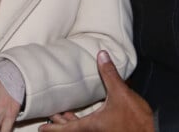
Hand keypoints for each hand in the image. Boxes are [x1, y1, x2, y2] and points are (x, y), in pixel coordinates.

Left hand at [38, 50, 153, 131]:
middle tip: (49, 118)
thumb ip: (109, 74)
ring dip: (71, 124)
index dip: (52, 129)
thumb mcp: (121, 93)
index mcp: (91, 127)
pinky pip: (90, 130)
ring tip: (62, 116)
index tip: (41, 128)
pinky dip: (82, 124)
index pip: (65, 130)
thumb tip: (101, 54)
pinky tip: (85, 118)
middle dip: (59, 124)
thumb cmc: (136, 120)